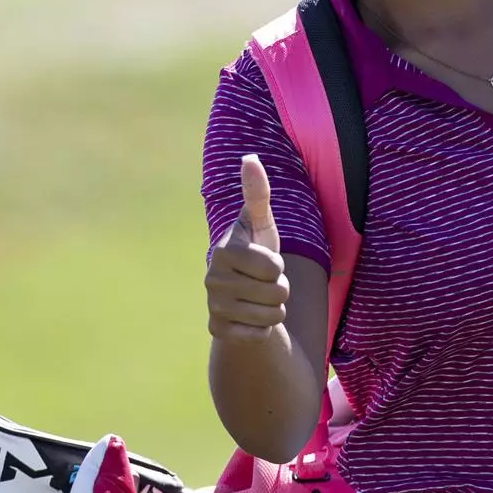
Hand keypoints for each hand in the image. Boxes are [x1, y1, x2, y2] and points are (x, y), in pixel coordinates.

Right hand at [205, 155, 288, 344]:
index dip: (278, 266)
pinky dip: (263, 329)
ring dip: (275, 309)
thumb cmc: (257, 251)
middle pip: (277, 293)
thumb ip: (257, 193)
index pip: (274, 267)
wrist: (243, 294)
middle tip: (264, 283)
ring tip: (260, 299)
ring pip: (272, 316)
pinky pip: (259, 335)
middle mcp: (212, 279)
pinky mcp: (217, 331)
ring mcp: (213, 306)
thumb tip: (250, 157)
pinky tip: (250, 317)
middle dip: (280, 289)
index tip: (265, 262)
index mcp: (223, 251)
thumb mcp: (261, 223)